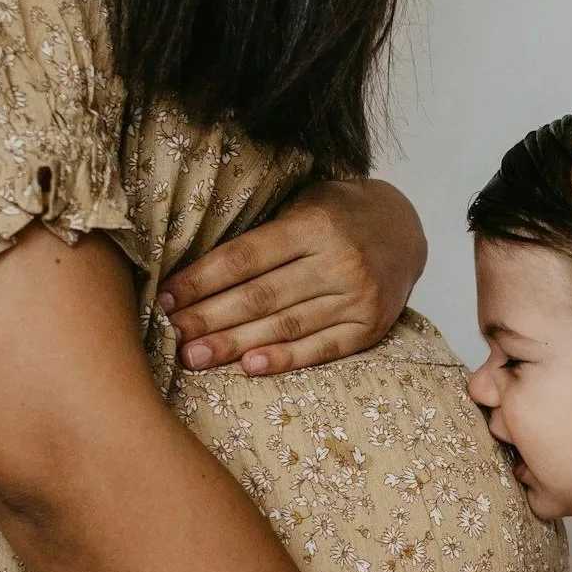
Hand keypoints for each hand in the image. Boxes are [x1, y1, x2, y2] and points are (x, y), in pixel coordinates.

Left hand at [158, 178, 426, 374]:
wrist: (405, 230)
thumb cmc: (338, 214)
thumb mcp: (304, 203)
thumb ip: (263, 233)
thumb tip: (195, 269)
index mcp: (314, 224)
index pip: (245, 258)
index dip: (202, 280)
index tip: (166, 297)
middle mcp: (339, 261)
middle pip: (260, 296)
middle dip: (209, 317)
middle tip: (171, 334)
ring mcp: (357, 298)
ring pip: (285, 326)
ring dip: (234, 344)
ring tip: (195, 356)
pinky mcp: (369, 328)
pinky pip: (321, 349)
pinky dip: (284, 359)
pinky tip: (248, 368)